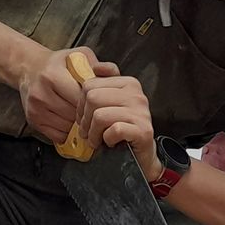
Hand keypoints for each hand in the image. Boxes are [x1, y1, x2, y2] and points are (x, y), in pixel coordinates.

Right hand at [16, 44, 93, 144]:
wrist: (31, 69)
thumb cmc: (58, 64)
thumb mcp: (79, 56)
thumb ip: (99, 65)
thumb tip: (112, 74)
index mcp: (52, 75)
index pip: (80, 99)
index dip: (92, 103)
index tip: (98, 101)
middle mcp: (41, 93)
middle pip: (74, 115)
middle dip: (87, 115)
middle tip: (92, 110)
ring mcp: (36, 109)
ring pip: (67, 127)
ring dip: (79, 125)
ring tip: (82, 115)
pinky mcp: (33, 121)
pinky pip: (58, 135)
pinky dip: (68, 132)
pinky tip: (70, 120)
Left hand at [75, 59, 158, 180]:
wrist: (142, 157)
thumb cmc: (123, 130)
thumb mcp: (112, 104)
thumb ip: (104, 84)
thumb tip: (95, 66)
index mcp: (128, 83)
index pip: (90, 84)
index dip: (81, 104)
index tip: (84, 117)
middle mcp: (137, 94)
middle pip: (92, 98)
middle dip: (84, 119)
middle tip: (87, 131)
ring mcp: (141, 112)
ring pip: (100, 115)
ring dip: (93, 133)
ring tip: (96, 139)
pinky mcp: (143, 130)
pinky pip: (113, 130)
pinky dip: (107, 140)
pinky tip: (111, 143)